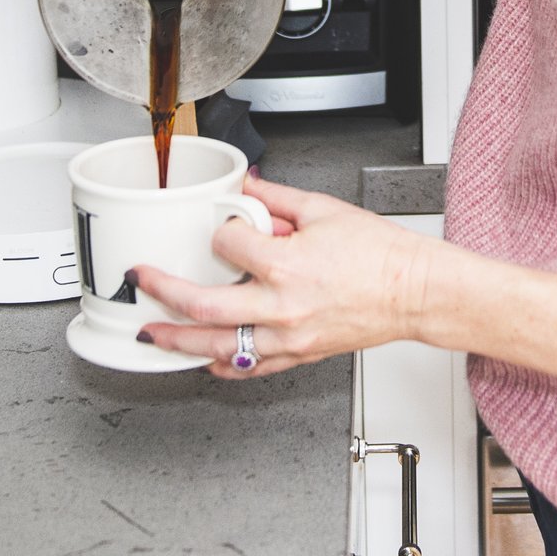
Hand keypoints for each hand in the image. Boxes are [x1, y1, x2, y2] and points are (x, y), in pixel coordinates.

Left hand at [131, 178, 441, 376]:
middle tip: (141, 282)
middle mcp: (282, 306)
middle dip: (164, 294)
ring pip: (218, 346)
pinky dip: (221, 367)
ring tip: (151, 335)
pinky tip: (202, 360)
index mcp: (287, 264)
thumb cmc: (381, 255)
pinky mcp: (298, 355)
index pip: (228, 244)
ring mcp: (288, 337)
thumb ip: (276, 198)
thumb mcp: (324, 210)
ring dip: (178, 342)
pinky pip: (250, 369)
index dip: (220, 230)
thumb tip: (245, 186)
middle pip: (204, 306)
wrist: (415, 291)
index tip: (222, 227)